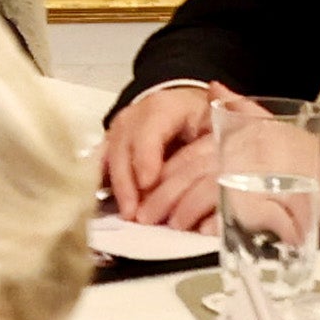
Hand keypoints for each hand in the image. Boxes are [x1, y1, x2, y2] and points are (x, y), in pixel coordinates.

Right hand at [102, 84, 256, 231]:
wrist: (186, 109)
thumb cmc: (203, 120)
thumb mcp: (218, 122)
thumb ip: (218, 140)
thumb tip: (219, 169)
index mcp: (166, 106)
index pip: (150, 128)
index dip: (146, 155)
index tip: (149, 182)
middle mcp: (136, 116)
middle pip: (124, 145)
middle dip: (127, 181)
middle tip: (135, 212)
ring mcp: (119, 130)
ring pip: (109, 156)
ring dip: (117, 187)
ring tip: (127, 214)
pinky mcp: (111, 145)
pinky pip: (100, 164)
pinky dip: (103, 185)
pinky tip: (106, 205)